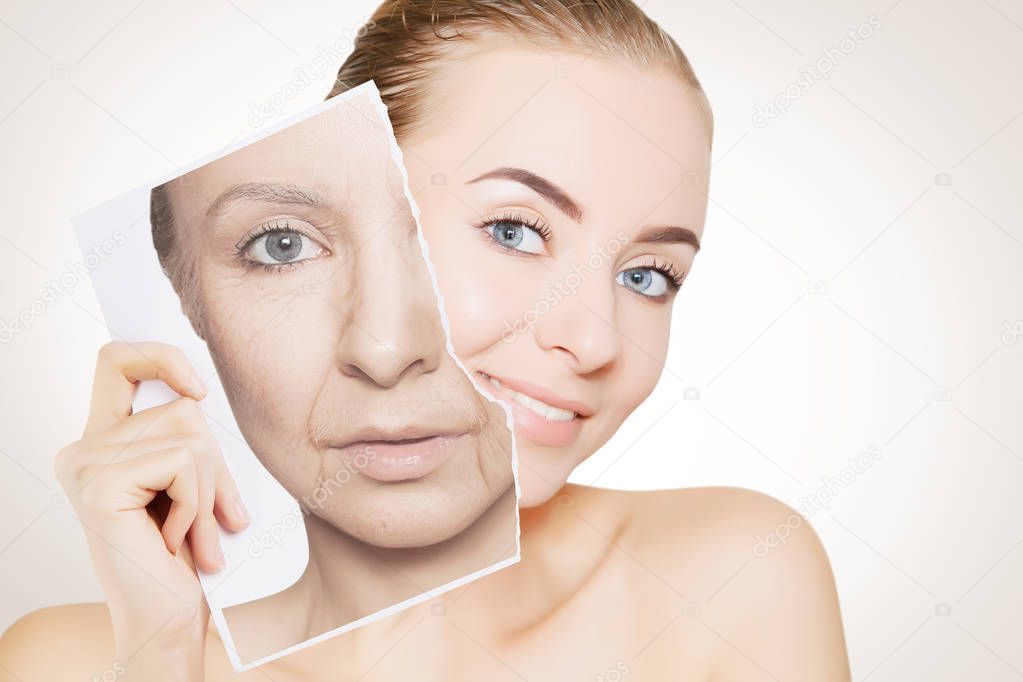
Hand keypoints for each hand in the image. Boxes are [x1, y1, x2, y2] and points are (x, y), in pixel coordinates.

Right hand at [54, 341, 250, 680]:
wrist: (167, 619)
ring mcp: (85, 465)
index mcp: (103, 441)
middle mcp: (83, 448)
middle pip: (181, 408)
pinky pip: (181, 463)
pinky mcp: (98, 485)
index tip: (199, 389)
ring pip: (190, 436)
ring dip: (209, 491)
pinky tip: (174, 540)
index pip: (117, 361)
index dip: (160, 357)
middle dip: (216, 464)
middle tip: (218, 516)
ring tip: (194, 534)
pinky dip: (196, 504)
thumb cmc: (185, 554)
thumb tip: (201, 393)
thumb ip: (188, 437)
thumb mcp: (191, 482)